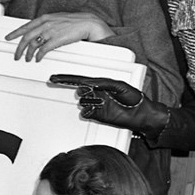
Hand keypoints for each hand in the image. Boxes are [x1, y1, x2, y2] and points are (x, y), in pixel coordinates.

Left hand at [5, 12, 113, 62]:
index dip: (15, 33)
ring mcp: (51, 31)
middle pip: (27, 37)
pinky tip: (38, 59)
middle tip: (17, 55)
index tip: (8, 38)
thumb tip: (37, 32)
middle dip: (19, 48)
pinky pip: (44, 50)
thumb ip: (45, 25)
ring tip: (28, 59)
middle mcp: (46, 24)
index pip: (25, 26)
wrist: (87, 23)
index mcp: (44, 18)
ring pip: (34, 44)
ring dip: (29, 53)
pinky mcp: (57, 39)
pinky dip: (39, 55)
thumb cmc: (73, 22)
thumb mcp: (56, 19)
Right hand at [53, 74, 168, 133]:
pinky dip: (88, 111)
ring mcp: (96, 105)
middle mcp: (97, 94)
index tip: (55, 78)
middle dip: (84, 92)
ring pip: (82, 102)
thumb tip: (90, 83)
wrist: (140, 114)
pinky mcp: (97, 116)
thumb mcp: (119, 86)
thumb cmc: (133, 98)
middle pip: (80, 91)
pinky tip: (97, 109)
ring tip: (105, 103)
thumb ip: (103, 83)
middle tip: (96, 94)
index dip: (67, 79)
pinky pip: (85, 113)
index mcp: (101, 84)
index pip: (80, 80)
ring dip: (91, 101)